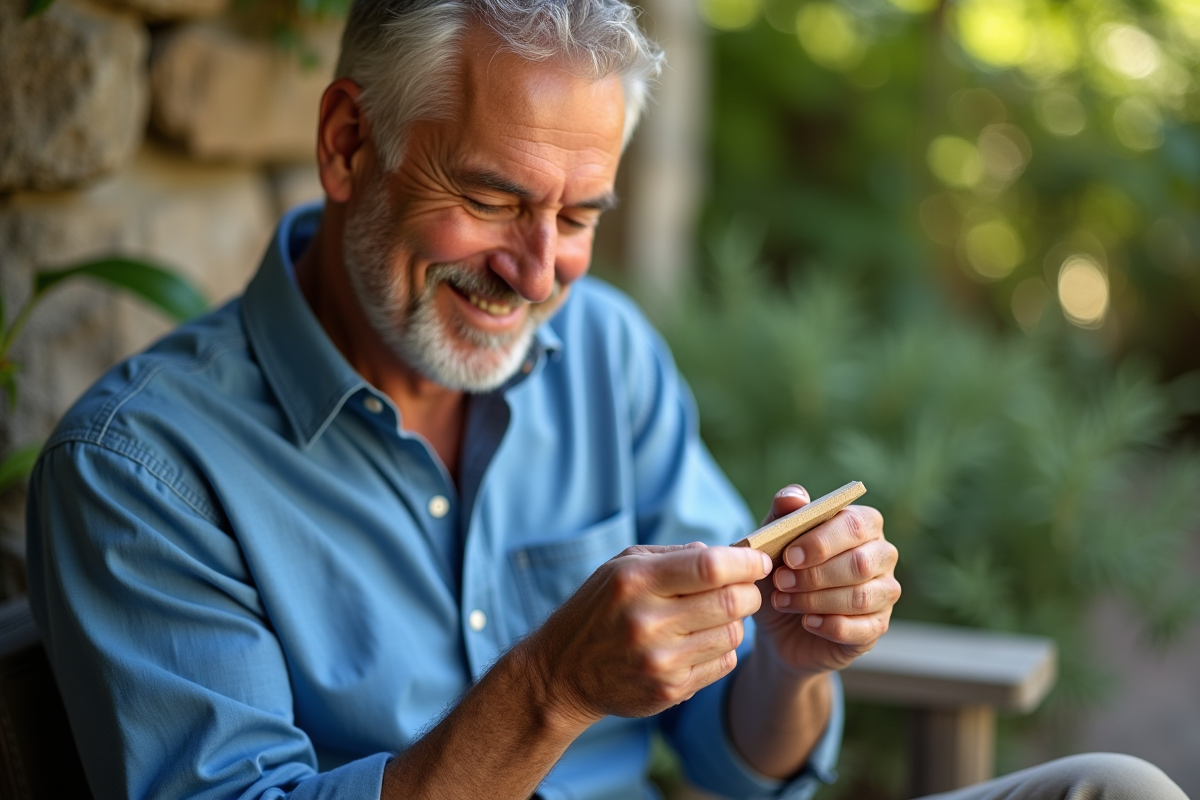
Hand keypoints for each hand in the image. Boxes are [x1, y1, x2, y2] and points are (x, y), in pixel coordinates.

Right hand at [524, 542, 772, 726]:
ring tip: (716, 615)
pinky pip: (722, 664)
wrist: (563, 672)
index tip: (759, 560)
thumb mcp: (621, 567)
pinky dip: (723, 648)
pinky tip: (702, 641)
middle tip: (745, 588)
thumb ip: (674, 556)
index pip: (710, 566)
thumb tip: (727, 553)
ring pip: (732, 634)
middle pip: (731, 602)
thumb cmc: (599, 608)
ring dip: (735, 621)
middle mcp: (647, 621)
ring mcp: (660, 660)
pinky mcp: (669, 689)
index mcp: (636, 580)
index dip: (745, 562)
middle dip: (749, 591)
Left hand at [753, 485, 899, 676]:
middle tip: (781, 581)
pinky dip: (830, 626)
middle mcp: (880, 554)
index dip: (822, 542)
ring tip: (783, 600)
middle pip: (861, 563)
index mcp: (861, 524)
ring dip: (816, 600)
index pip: (854, 525)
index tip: (789, 556)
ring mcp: (884, 591)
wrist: (778, 623)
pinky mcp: (878, 625)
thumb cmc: (782, 571)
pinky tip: (807, 621)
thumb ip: (782, 514)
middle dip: (815, 575)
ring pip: (862, 597)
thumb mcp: (773, 541)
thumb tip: (796, 497)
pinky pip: (864, 628)